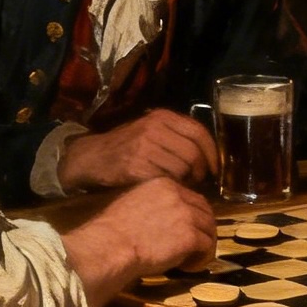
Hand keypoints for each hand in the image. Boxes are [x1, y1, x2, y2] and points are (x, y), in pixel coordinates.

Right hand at [57, 108, 218, 191]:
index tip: (215, 168)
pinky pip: (165, 180)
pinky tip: (164, 188)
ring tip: (178, 184)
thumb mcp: (150, 131)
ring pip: (182, 168)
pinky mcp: (136, 167)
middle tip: (196, 180)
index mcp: (162, 117)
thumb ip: (176, 137)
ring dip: (185, 180)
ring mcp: (144, 147)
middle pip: (193, 153)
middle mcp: (154, 129)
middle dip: (200, 170)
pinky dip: (169, 187)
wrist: (91, 157)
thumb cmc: (126, 147)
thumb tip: (208, 155)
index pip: (199, 132)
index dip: (212, 152)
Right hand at [62, 178, 217, 306]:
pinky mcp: (191, 236)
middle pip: (204, 210)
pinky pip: (207, 247)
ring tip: (194, 256)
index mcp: (164, 185)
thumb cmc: (113, 230)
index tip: (187, 226)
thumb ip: (152, 203)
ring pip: (209, 228)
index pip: (190, 196)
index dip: (192, 213)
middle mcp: (179, 196)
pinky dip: (202, 257)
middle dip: (204, 226)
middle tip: (198, 242)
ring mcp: (187, 215)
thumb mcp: (132, 203)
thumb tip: (159, 216)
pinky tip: (190, 265)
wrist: (111, 246)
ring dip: (204, 243)